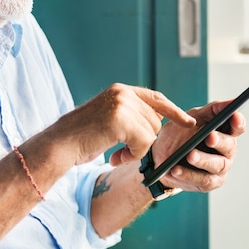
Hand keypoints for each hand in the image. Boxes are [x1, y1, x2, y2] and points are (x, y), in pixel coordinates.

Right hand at [49, 83, 195, 166]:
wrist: (60, 145)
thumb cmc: (81, 138)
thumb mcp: (108, 120)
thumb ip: (130, 117)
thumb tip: (157, 125)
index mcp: (120, 90)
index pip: (156, 98)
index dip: (174, 111)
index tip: (188, 122)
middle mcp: (122, 93)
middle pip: (155, 121)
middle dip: (144, 141)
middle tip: (122, 152)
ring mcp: (121, 104)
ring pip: (150, 134)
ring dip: (137, 150)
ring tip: (117, 154)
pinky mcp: (119, 120)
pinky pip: (143, 143)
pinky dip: (132, 155)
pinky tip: (115, 157)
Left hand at [152, 100, 245, 191]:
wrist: (159, 157)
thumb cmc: (178, 135)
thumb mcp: (191, 118)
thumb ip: (210, 111)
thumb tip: (230, 103)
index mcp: (224, 132)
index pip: (237, 127)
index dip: (238, 122)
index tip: (235, 116)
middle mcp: (226, 151)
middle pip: (229, 146)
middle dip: (219, 141)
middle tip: (209, 137)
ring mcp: (219, 168)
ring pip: (217, 165)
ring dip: (202, 159)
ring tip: (189, 155)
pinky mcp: (209, 182)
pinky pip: (203, 180)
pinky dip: (189, 174)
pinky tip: (176, 170)